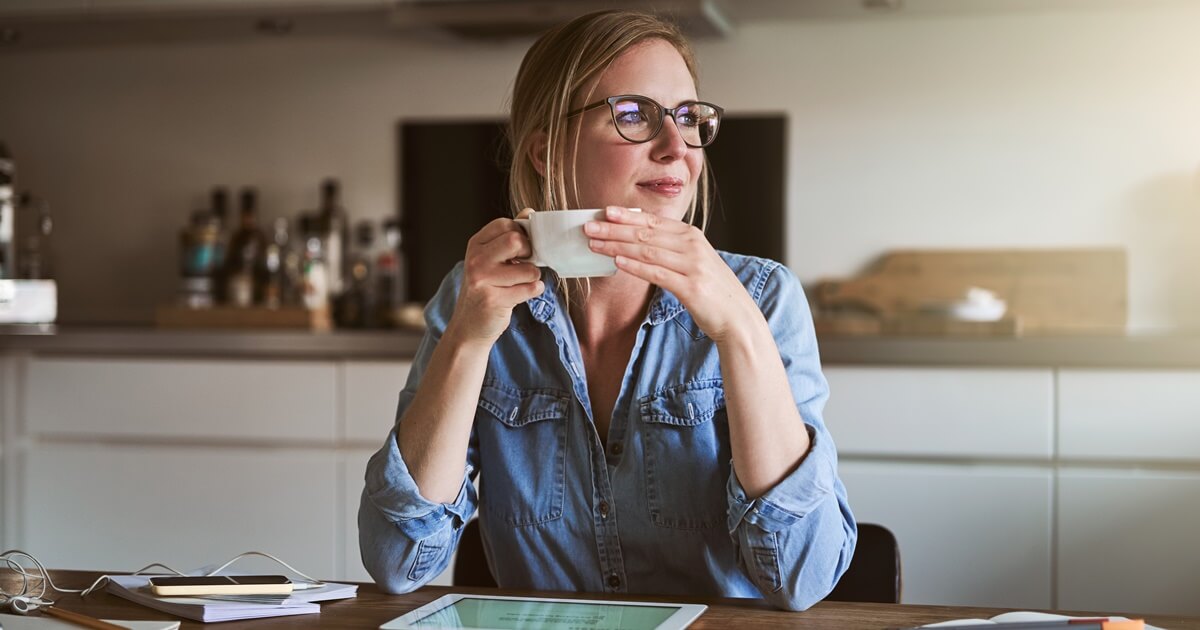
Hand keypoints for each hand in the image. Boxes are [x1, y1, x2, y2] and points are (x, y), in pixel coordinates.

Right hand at [446, 209, 542, 346]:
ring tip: (520, 283)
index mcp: (476, 244)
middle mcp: (476, 259)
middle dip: (529, 253)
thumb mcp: (491, 259)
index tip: (520, 249)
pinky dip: (533, 291)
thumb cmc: (485, 290)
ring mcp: (482, 280)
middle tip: (523, 264)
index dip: (521, 235)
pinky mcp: (494, 300)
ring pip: (529, 269)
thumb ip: (509, 236)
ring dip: (533, 277)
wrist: (468, 327)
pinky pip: (530, 289)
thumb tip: (529, 213)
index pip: (507, 224)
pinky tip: (520, 295)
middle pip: (516, 240)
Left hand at [584, 206, 758, 342]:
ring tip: (594, 244)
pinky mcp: (691, 287)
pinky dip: (635, 266)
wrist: (738, 316)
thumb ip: (671, 249)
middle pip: (646, 233)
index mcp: (692, 236)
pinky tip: (617, 262)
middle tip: (589, 226)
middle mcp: (692, 246)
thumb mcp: (693, 261)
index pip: (653, 221)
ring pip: (647, 251)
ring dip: (617, 246)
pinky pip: (657, 273)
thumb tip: (637, 242)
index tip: (604, 211)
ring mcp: (693, 265)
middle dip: (614, 229)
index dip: (627, 216)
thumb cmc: (712, 290)